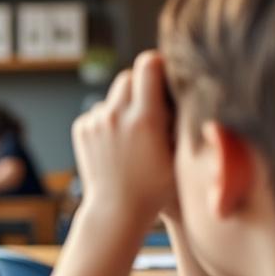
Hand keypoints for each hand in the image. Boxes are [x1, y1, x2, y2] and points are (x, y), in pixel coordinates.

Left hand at [72, 51, 175, 229]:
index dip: (159, 66)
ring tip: (135, 132)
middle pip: (128, 76)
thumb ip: (182, 121)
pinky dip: (108, 121)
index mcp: (145, 118)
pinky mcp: (82, 129)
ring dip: (124, 105)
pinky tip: (118, 143)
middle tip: (152, 105)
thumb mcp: (181, 154)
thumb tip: (192, 92)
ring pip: (112, 96)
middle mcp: (117, 115)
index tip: (166, 76)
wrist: (116, 211)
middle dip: (141, 85)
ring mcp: (96, 122)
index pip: (149, 64)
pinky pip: (97, 112)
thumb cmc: (157, 188)